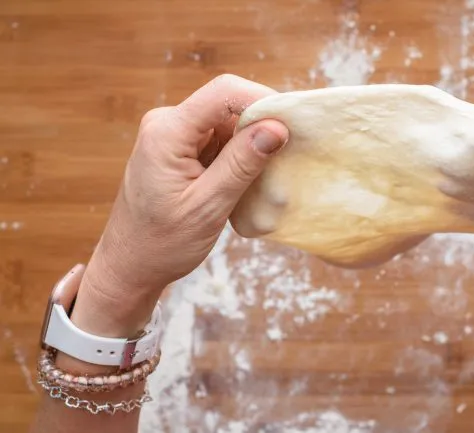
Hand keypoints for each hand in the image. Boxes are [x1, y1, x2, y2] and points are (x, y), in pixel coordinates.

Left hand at [72, 75, 288, 335]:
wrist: (130, 265)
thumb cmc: (162, 244)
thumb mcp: (208, 207)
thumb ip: (242, 164)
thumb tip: (277, 127)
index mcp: (167, 132)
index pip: (224, 93)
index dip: (263, 101)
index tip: (294, 126)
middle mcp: (168, 124)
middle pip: (228, 107)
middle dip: (261, 128)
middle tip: (285, 159)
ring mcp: (174, 135)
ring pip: (228, 125)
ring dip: (251, 148)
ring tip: (263, 182)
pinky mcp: (181, 150)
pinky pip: (220, 141)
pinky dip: (239, 158)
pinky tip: (245, 184)